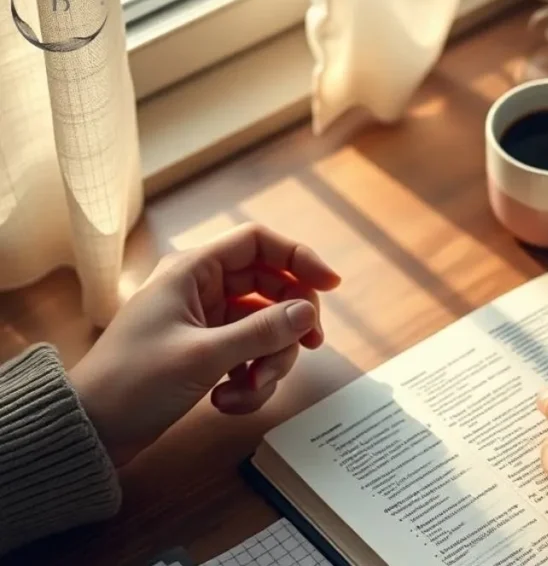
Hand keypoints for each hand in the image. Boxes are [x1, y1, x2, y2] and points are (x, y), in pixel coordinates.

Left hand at [70, 224, 340, 467]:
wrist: (89, 431)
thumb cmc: (134, 382)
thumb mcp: (204, 355)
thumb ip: (262, 331)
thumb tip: (308, 311)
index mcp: (193, 271)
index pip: (259, 243)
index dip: (298, 258)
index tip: (330, 286)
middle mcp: (202, 290)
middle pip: (271, 290)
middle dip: (289, 324)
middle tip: (308, 348)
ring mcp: (205, 324)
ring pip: (264, 329)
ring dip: (268, 363)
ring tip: (247, 391)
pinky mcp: (206, 355)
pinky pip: (248, 357)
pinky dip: (249, 381)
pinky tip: (227, 403)